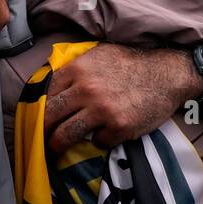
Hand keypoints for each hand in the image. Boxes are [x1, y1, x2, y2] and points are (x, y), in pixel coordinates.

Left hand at [44, 44, 202, 152]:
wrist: (167, 75)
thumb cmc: (131, 64)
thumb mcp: (98, 54)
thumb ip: (75, 67)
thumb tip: (50, 81)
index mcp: (77, 69)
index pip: (45, 93)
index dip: (38, 108)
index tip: (35, 118)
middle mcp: (86, 90)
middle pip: (49, 117)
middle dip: (41, 130)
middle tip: (39, 138)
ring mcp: (102, 110)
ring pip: (65, 135)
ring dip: (58, 144)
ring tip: (56, 149)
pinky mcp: (118, 128)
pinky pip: (96, 142)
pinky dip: (98, 140)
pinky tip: (104, 134)